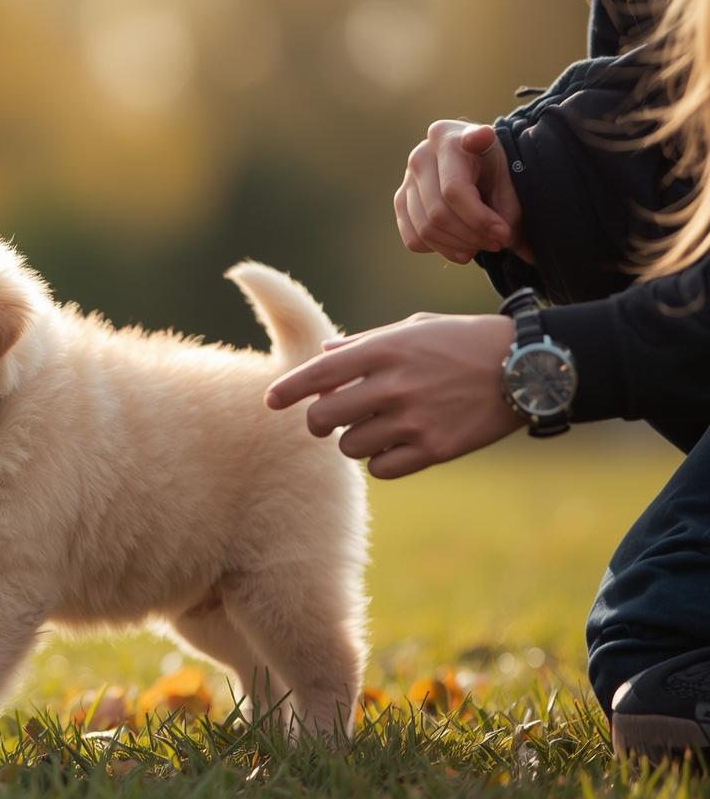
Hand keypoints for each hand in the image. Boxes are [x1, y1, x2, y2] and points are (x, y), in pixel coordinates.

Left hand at [265, 313, 525, 479]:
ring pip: (350, 447)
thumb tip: (323, 352)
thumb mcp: (415, 328)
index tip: (270, 401)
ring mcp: (414, 419)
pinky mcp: (435, 449)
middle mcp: (394, 385)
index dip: (288, 390)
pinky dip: (381, 462)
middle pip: (325, 418)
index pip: (319, 373)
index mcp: (386, 350)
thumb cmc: (466, 341)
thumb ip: (366, 342)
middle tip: (327, 423)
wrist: (529, 366)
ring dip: (354, 441)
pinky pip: (381, 469)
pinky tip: (395, 448)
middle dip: (318, 423)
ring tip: (374, 429)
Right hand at [396, 121, 532, 264]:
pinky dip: (440, 249)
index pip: (454, 189)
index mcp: (446, 138)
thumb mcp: (507, 174)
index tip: (504, 233)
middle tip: (499, 242)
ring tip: (483, 245)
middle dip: (472, 236)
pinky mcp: (401, 202)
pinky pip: (414, 239)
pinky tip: (462, 245)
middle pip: (438, 213)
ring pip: (425, 230)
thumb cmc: (492, 164)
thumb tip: (508, 241)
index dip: (479, 218)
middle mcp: (419, 157)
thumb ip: (508, 205)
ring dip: (458, 246)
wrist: (473, 158)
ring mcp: (406, 181)